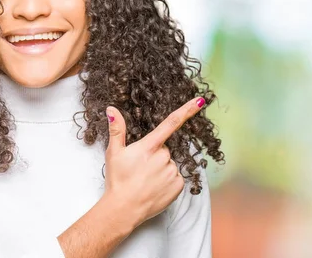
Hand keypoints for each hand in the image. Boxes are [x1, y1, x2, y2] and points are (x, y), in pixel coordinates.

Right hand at [103, 97, 205, 226]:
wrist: (124, 209)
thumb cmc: (118, 180)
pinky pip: (175, 177)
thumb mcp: (114, 153)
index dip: (187, 110)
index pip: (171, 123)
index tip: (200, 101)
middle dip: (155, 155)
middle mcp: (163, 157)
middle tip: (141, 168)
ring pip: (170, 163)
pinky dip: (167, 181)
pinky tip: (154, 187)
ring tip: (146, 180)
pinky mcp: (178, 186)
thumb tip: (112, 110)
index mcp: (149, 147)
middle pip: (164, 149)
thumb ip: (117, 129)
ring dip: (161, 169)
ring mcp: (172, 172)